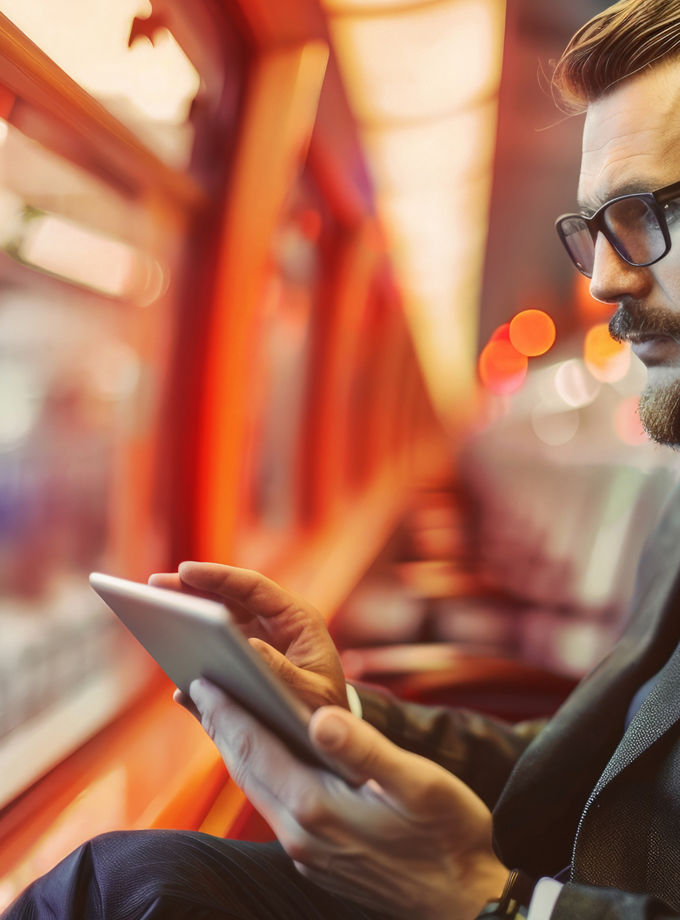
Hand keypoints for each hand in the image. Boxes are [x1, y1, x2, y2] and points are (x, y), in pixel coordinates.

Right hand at [149, 562, 347, 710]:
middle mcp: (274, 624)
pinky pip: (211, 653)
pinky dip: (189, 653)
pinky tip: (168, 659)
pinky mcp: (238, 664)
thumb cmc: (326, 709)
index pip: (254, 587)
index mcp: (296, 620)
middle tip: (154, 585)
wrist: (328, 733)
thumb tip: (249, 648)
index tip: (185, 570)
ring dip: (185, 616)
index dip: (219, 577)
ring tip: (149, 613)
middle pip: (228, 597)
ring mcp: (255, 641)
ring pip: (215, 620)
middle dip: (191, 588)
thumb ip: (284, 674)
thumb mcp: (312, 694)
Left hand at [187, 678, 508, 919]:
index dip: (227, 711)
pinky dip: (260, 774)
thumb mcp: (417, 784)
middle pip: (246, 769)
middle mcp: (301, 834)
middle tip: (196, 688)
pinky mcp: (319, 861)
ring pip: (257, 790)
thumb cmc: (451, 837)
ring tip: (221, 719)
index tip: (201, 680)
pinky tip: (267, 760)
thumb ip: (365, 750)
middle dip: (220, 727)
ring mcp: (308, 853)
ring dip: (235, 751)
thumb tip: (321, 717)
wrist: (468, 903)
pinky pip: (275, 806)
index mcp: (318, 807)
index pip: (256, 748)